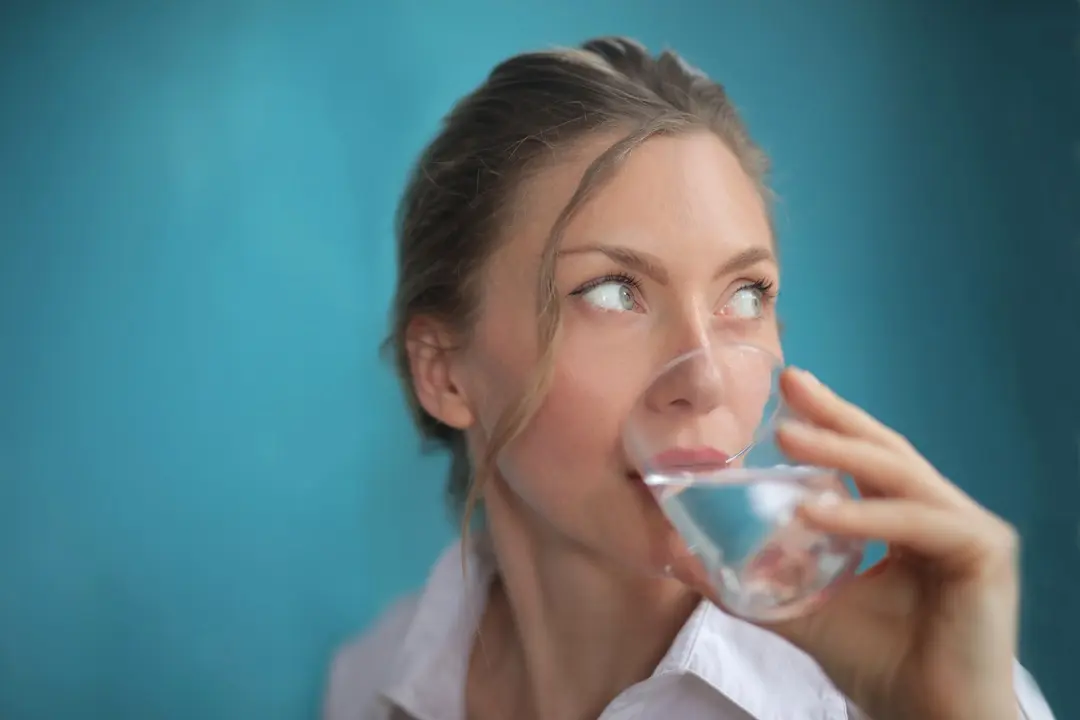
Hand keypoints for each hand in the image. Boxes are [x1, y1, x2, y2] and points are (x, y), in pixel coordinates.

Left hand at [761, 369, 1019, 719]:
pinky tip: (814, 512)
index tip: (787, 389)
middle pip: (884, 451)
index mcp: (908, 520)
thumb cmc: (877, 663)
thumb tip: (684, 559)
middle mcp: (941, 514)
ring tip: (787, 432)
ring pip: (897, 475)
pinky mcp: (983, 550)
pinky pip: (913, 522)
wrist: (923, 718)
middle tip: (791, 382)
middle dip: (835, 414)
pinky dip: (862, 515)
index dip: (829, 421)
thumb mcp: (804, 609)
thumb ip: (754, 583)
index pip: (866, 460)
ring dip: (839, 451)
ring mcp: (967, 528)